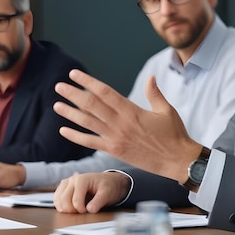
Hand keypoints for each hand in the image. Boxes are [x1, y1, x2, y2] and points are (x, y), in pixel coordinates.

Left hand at [53, 70, 201, 182]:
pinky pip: (91, 143)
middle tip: (59, 86)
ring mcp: (116, 138)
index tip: (75, 74)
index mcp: (132, 111)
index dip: (88, 82)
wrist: (177, 160)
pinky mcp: (115, 151)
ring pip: (87, 123)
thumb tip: (151, 77)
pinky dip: (76, 136)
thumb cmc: (175, 134)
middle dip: (73, 94)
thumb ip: (155, 94)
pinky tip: (64, 130)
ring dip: (71, 113)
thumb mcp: (166, 110)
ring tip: (57, 105)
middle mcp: (121, 124)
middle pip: (91, 105)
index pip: (105, 92)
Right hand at [53, 171, 130, 213]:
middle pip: (64, 199)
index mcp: (82, 179)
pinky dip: (60, 205)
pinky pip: (57, 198)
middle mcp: (72, 180)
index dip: (80, 209)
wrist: (109, 181)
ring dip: (64, 208)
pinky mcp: (64, 187)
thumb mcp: (107, 193)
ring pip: (58, 199)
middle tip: (81, 214)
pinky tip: (69, 209)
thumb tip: (90, 210)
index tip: (86, 212)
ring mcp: (67, 183)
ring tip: (76, 212)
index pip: (75, 199)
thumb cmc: (108, 186)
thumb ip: (99, 201)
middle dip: (71, 210)